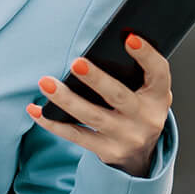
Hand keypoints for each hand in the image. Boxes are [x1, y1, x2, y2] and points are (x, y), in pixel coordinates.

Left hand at [25, 35, 171, 176]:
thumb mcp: (147, 93)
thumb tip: (99, 49)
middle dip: (96, 79)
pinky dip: (53, 123)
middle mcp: (146, 119)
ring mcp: (126, 137)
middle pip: (118, 96)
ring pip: (92, 116)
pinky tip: (35, 110)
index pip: (159, 73)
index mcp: (158, 97)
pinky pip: (76, 136)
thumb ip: (133, 74)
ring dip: (66, 99)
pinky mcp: (107, 151)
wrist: (140, 156)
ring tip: (45, 82)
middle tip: (76, 62)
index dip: (147, 55)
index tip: (129, 37)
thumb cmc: (138, 111)